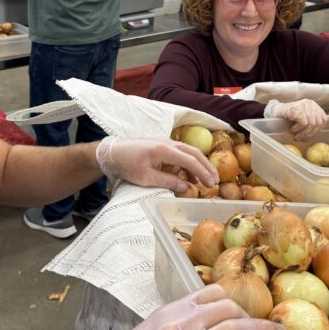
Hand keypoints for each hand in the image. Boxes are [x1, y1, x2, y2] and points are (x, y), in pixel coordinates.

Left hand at [95, 137, 218, 191]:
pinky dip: (190, 163)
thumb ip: (167, 181)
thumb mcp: (145, 178)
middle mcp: (168, 143)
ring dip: (200, 165)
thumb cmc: (126, 165)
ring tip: (207, 180)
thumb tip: (186, 187)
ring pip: (189, 152)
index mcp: (164, 150)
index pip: (190, 160)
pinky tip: (191, 176)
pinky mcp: (163, 145)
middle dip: (206, 167)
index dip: (202, 173)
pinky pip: (182, 153)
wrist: (113, 152)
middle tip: (215, 182)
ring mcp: (166, 142)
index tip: (211, 185)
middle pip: (194, 153)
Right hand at [264, 99, 327, 139]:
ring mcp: (303, 105)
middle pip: (318, 123)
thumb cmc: (289, 116)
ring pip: (311, 124)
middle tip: (301, 139)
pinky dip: (298, 129)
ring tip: (296, 136)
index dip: (318, 130)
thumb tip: (317, 135)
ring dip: (303, 133)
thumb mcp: (303, 118)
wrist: (275, 111)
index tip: (310, 136)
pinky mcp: (296, 109)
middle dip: (310, 134)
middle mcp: (310, 104)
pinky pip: (303, 123)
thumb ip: (312, 122)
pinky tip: (292, 129)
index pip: (324, 120)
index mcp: (314, 106)